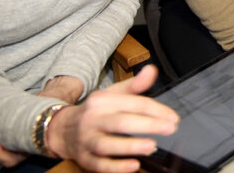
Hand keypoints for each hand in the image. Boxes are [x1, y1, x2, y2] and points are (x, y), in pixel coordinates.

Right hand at [46, 65, 179, 172]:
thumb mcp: (112, 93)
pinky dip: (116, 167)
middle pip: (121, 121)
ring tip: (152, 146)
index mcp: (103, 101)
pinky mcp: (84, 158)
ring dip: (130, 146)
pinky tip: (133, 166)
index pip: (133, 103)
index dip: (156, 110)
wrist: (61, 128)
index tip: (173, 118)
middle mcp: (93, 119)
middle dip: (147, 125)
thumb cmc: (95, 111)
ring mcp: (87, 140)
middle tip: (169, 128)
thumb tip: (151, 70)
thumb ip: (134, 85)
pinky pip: (99, 164)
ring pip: (107, 144)